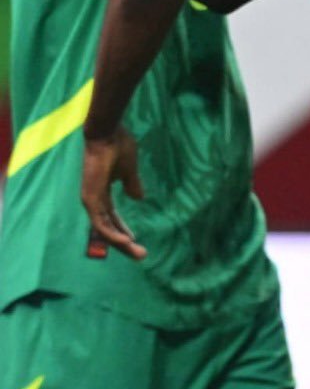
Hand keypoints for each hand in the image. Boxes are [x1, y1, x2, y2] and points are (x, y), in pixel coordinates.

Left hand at [81, 128, 146, 261]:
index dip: (123, 229)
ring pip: (104, 229)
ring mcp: (91, 200)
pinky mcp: (91, 198)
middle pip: (108, 227)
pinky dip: (112, 234)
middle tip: (140, 255)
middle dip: (124, 243)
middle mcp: (94, 199)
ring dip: (121, 242)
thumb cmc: (118, 146)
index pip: (112, 217)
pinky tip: (126, 241)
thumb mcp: (130, 169)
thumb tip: (138, 198)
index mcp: (102, 192)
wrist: (106, 133)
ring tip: (137, 252)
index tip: (135, 240)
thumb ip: (133, 184)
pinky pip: (101, 222)